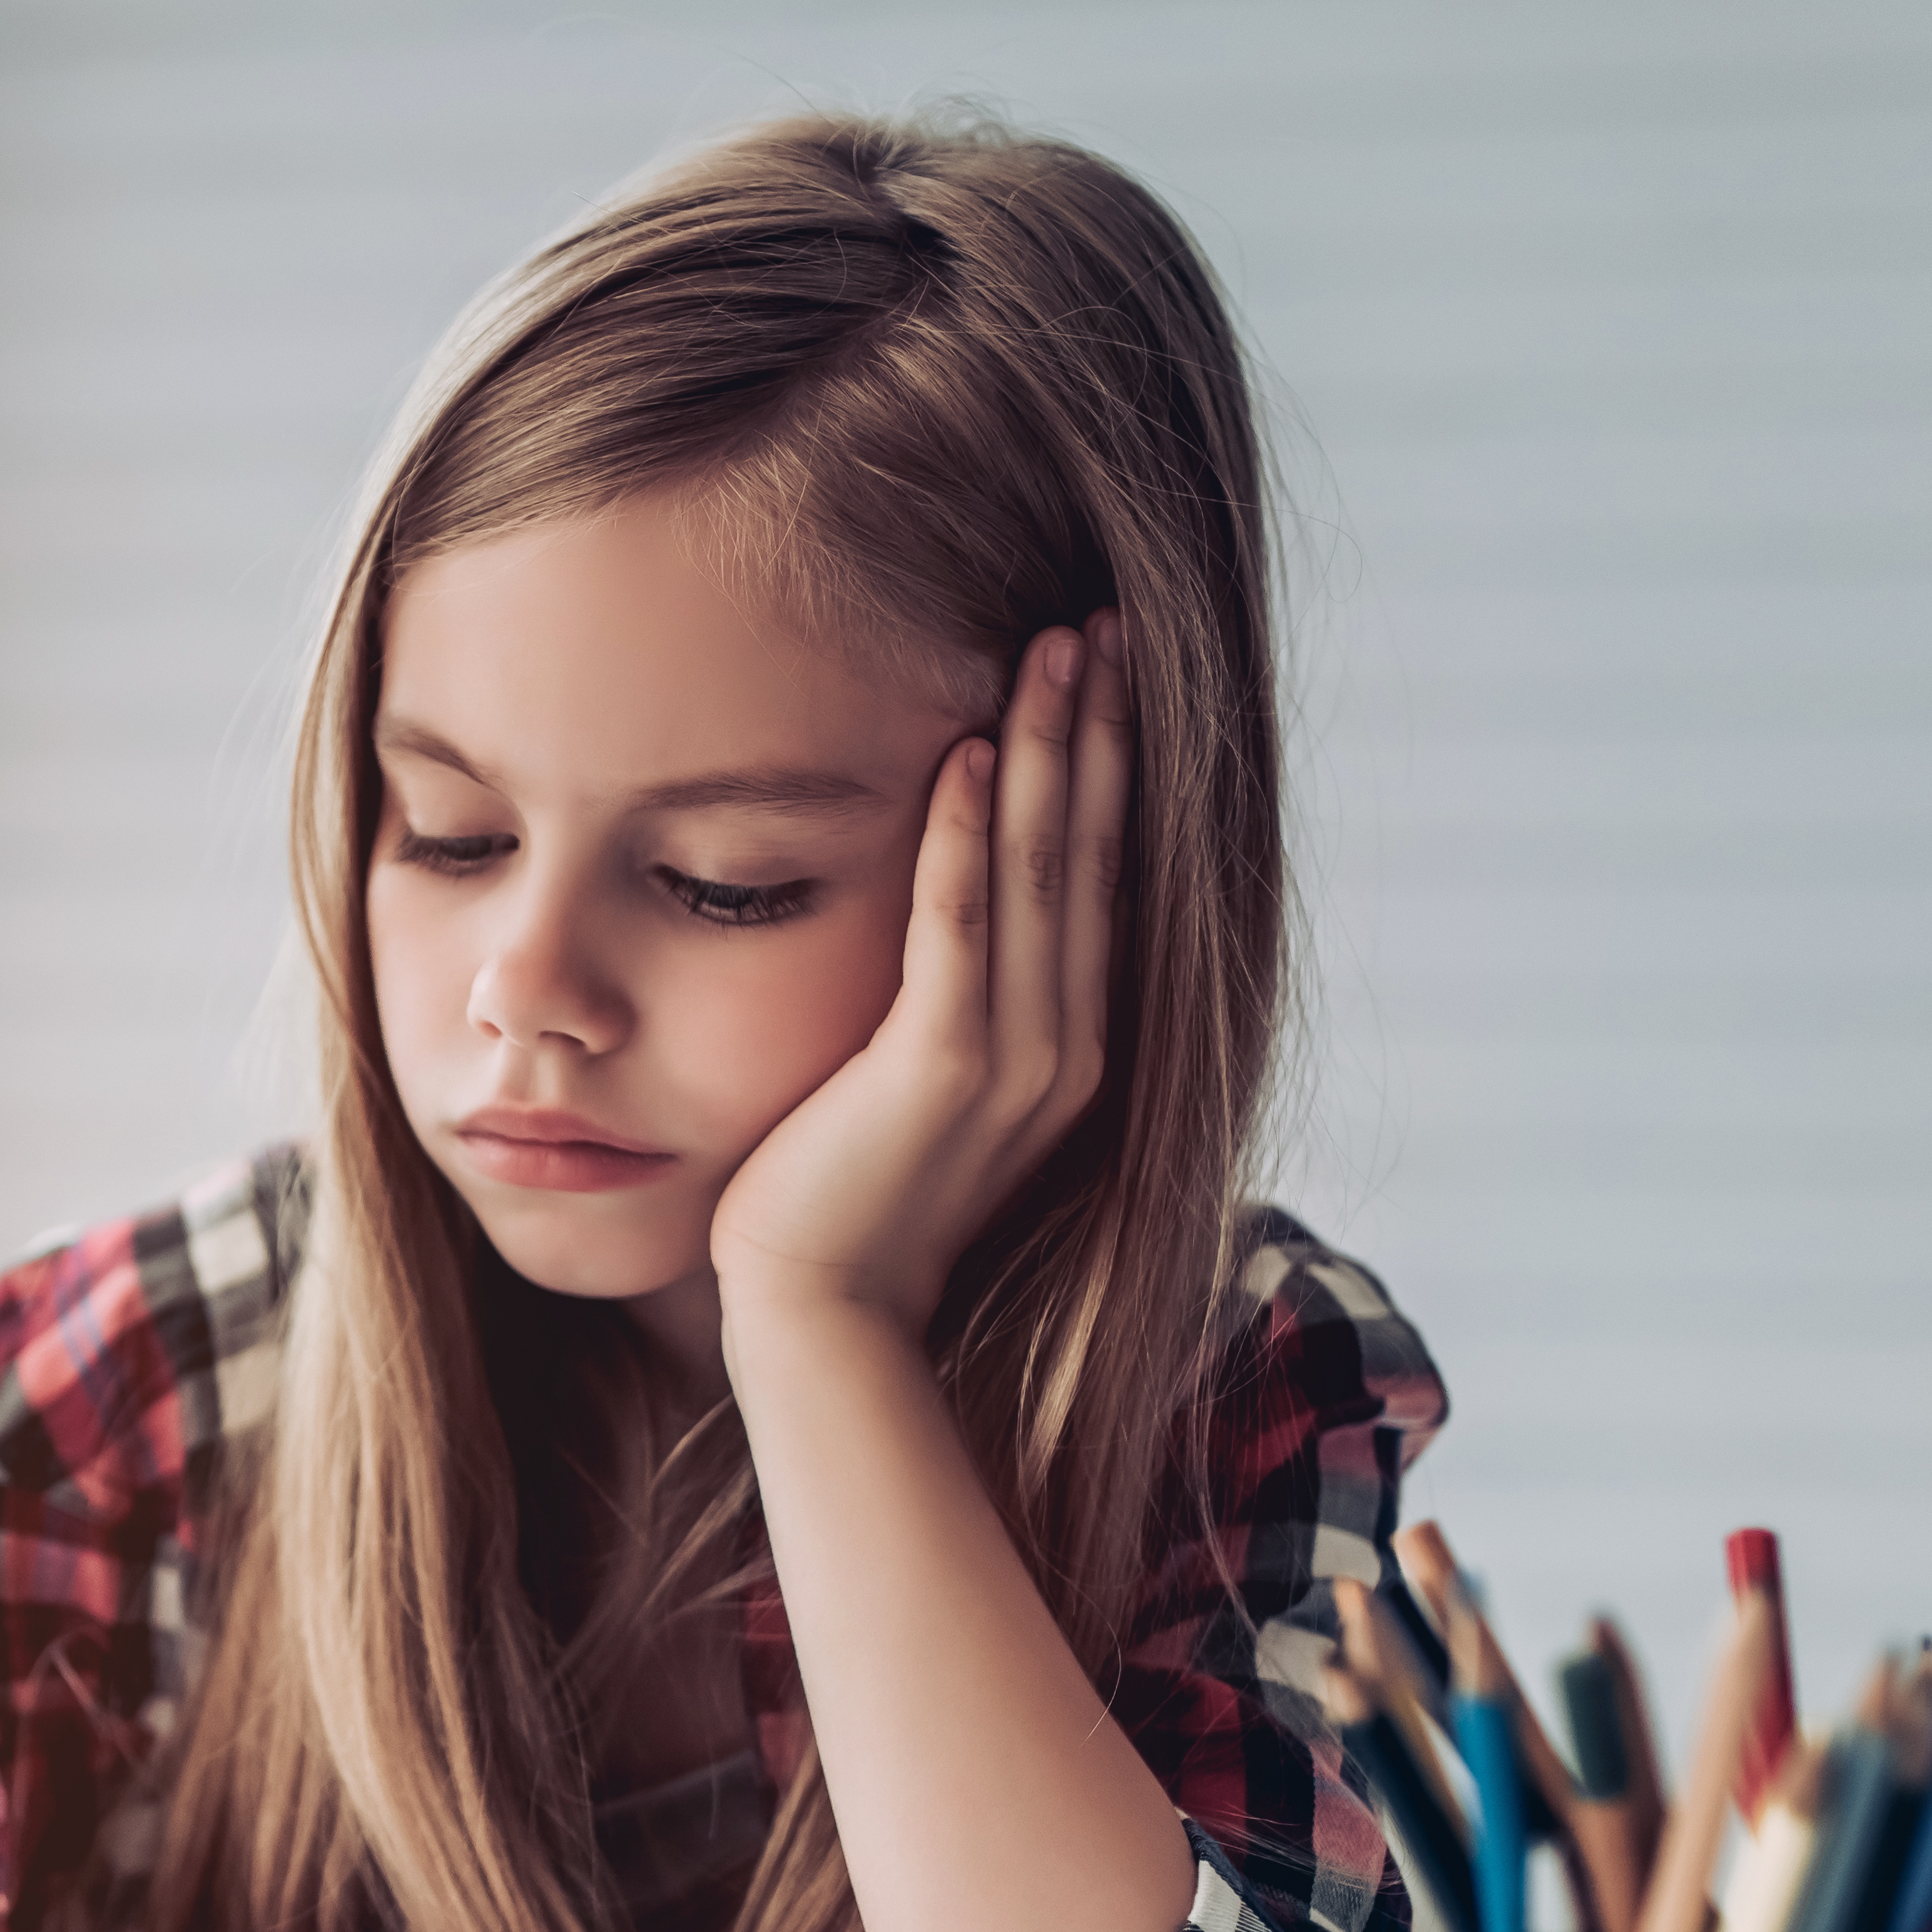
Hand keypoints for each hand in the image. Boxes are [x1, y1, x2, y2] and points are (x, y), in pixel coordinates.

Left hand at [705, 613, 1129, 1338]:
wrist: (819, 1310)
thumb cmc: (849, 1196)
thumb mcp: (922, 1083)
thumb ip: (956, 1002)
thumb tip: (953, 908)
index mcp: (1071, 1046)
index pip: (1105, 876)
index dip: (1111, 768)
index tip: (1105, 669)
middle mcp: (1067, 1046)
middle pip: (1095, 853)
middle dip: (1098, 732)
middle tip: (1101, 621)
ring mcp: (1015, 1061)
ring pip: (1044, 873)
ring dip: (1050, 753)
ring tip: (1055, 648)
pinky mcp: (939, 1073)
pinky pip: (959, 929)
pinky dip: (963, 836)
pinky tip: (966, 751)